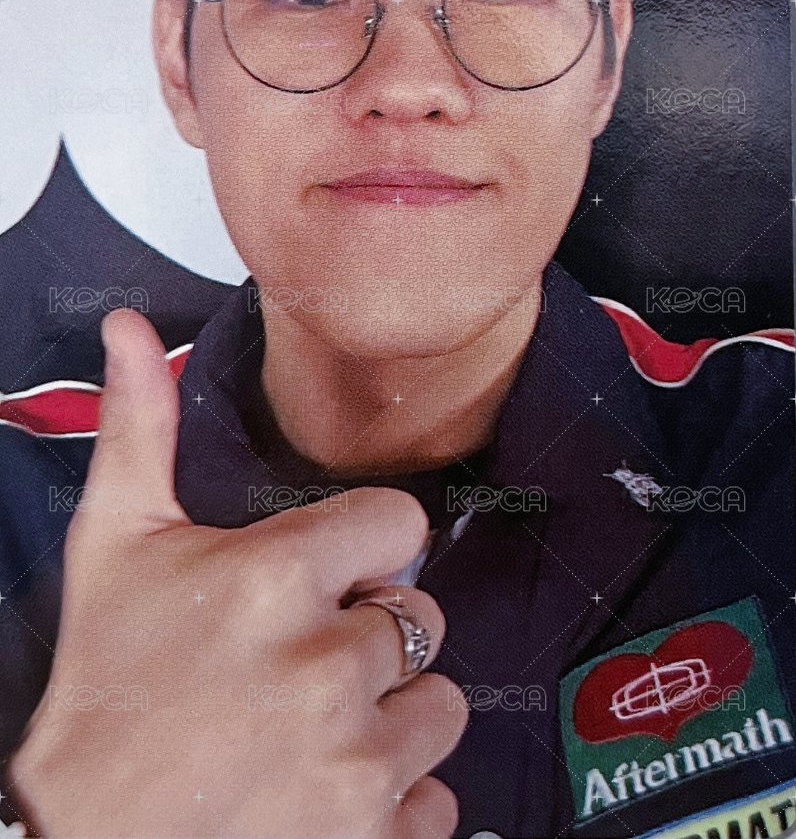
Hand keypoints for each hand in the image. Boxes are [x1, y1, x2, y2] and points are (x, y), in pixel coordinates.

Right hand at [9, 309, 466, 837]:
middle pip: (420, 614)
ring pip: (440, 704)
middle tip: (299, 660)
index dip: (360, 547)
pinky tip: (327, 789)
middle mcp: (327, 665)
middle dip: (369, 632)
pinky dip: (395, 800)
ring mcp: (355, 761)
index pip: (398, 522)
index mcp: (276, 577)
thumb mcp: (116, 543)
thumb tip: (128, 329)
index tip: (326, 573)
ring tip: (314, 725)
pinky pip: (437, 800)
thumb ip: (141, 425)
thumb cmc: (105, 690)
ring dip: (390, 714)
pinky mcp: (370, 837)